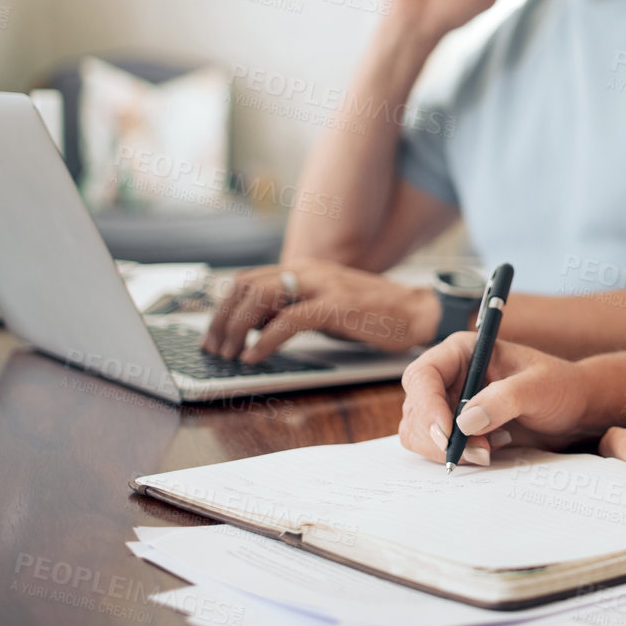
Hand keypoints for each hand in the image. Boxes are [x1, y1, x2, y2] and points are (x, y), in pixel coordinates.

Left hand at [201, 260, 438, 361]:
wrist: (414, 311)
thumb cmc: (370, 313)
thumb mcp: (323, 306)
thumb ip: (291, 309)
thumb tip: (254, 327)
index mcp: (302, 268)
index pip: (246, 280)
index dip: (222, 308)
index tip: (212, 334)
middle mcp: (308, 270)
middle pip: (245, 286)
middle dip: (221, 319)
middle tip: (213, 348)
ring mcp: (322, 285)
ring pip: (261, 298)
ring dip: (236, 329)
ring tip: (230, 354)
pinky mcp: (336, 305)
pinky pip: (289, 320)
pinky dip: (264, 341)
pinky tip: (255, 356)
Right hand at [399, 335, 591, 466]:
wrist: (574, 409)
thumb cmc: (560, 386)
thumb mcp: (539, 388)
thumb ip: (505, 399)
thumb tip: (465, 422)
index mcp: (462, 352)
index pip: (422, 376)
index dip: (428, 407)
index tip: (449, 435)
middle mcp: (448, 376)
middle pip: (416, 409)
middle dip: (439, 437)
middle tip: (480, 451)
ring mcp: (448, 403)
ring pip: (420, 432)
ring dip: (448, 450)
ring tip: (491, 449)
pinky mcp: (455, 429)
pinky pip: (434, 448)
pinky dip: (457, 456)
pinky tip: (491, 449)